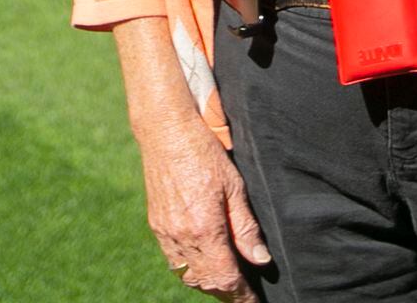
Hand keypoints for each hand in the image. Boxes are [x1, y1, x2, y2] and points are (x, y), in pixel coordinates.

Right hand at [133, 115, 271, 300]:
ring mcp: (165, 233)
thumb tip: (260, 260)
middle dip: (227, 293)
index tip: (253, 301)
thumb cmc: (204, 153)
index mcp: (204, 230)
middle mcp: (182, 237)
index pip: (226, 278)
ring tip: (227, 280)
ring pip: (188, 276)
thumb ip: (246, 227)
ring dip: (208, 283)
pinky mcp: (156, 225)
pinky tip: (203, 261)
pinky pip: (173, 261)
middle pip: (206, 283)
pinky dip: (190, 270)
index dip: (242, 295)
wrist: (165, 132)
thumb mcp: (235, 187)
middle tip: (244, 293)